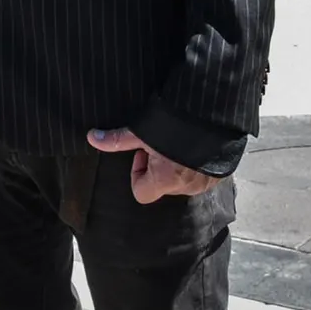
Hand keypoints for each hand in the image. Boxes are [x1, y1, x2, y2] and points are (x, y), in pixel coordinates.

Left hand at [86, 128, 220, 203]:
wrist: (215, 116)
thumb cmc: (175, 124)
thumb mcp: (142, 131)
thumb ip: (118, 139)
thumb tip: (91, 137)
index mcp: (164, 180)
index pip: (141, 193)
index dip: (138, 173)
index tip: (145, 152)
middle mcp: (185, 188)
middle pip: (161, 186)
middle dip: (159, 167)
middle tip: (163, 143)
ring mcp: (205, 184)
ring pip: (181, 181)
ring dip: (178, 166)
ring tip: (180, 142)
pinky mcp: (219, 176)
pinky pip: (201, 177)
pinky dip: (196, 165)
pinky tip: (195, 145)